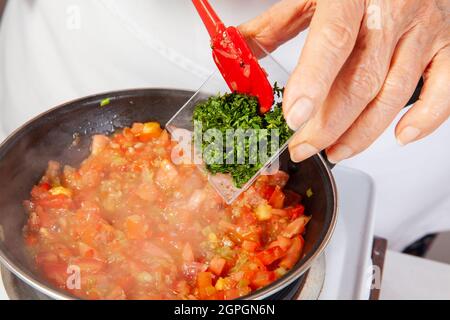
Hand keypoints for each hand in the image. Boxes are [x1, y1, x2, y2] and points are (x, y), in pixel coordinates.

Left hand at [240, 0, 449, 162]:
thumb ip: (277, 24)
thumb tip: (242, 50)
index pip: (333, 42)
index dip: (313, 83)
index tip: (294, 118)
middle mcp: (393, 11)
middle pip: (361, 81)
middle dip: (328, 125)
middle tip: (303, 147)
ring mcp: (424, 30)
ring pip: (394, 94)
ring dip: (362, 133)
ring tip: (335, 151)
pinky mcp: (446, 46)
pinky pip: (444, 88)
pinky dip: (427, 118)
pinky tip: (401, 136)